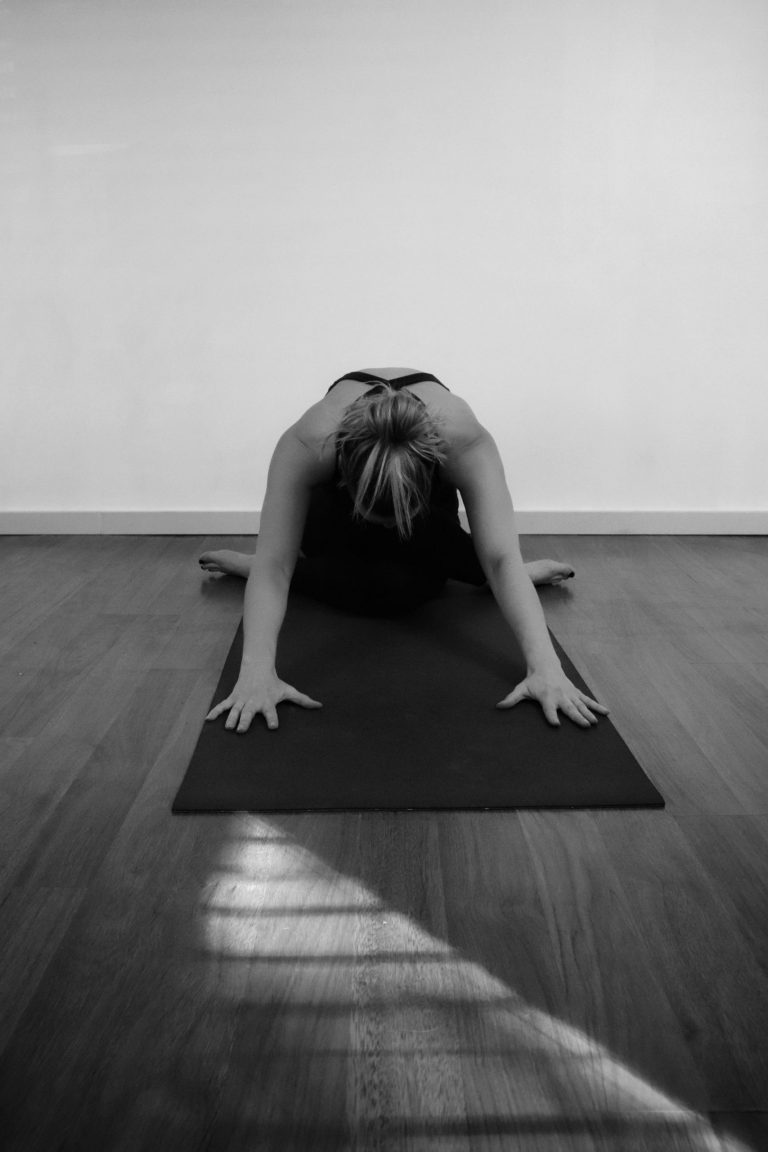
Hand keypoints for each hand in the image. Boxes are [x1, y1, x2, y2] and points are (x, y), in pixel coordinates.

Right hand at [206, 668, 321, 732]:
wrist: (257, 668)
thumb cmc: (274, 683)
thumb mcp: (289, 690)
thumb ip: (303, 700)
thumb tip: (320, 706)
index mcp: (267, 703)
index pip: (271, 713)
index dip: (272, 719)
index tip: (272, 726)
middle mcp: (254, 703)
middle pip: (249, 713)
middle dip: (245, 721)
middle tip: (242, 730)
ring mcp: (242, 700)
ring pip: (235, 711)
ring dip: (231, 719)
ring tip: (228, 727)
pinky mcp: (233, 698)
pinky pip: (223, 706)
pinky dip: (215, 712)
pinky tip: (208, 720)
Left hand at [496, 667, 608, 727]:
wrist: (545, 666)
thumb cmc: (533, 681)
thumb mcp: (521, 689)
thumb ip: (511, 699)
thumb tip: (498, 706)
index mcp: (547, 698)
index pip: (549, 710)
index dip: (551, 717)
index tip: (556, 724)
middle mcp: (560, 696)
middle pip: (569, 709)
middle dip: (577, 717)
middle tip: (585, 726)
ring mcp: (570, 694)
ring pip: (581, 705)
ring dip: (589, 714)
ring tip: (595, 723)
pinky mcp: (576, 693)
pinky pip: (588, 700)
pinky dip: (597, 706)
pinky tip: (606, 712)